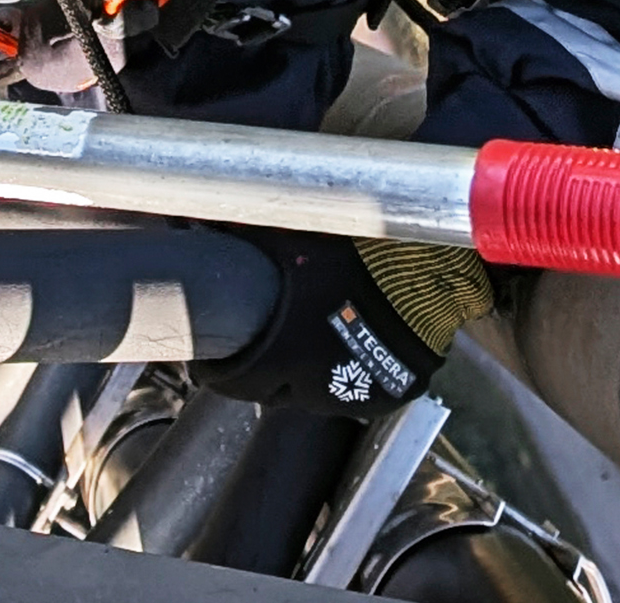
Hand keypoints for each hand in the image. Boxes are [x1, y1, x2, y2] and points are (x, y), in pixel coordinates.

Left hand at [192, 231, 494, 409]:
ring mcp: (348, 396)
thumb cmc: (354, 249)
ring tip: (312, 330)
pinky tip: (346, 339)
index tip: (214, 353)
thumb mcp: (287, 240)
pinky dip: (342, 371)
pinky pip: (349, 390)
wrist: (427, 268)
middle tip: (266, 333)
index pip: (228, 381)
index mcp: (278, 357)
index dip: (216, 367)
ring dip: (304, 370)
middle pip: (268, 391)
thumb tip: (192, 223)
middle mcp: (310, 387)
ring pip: (309, 393)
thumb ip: (240, 241)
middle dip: (262, 367)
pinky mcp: (383, 396)